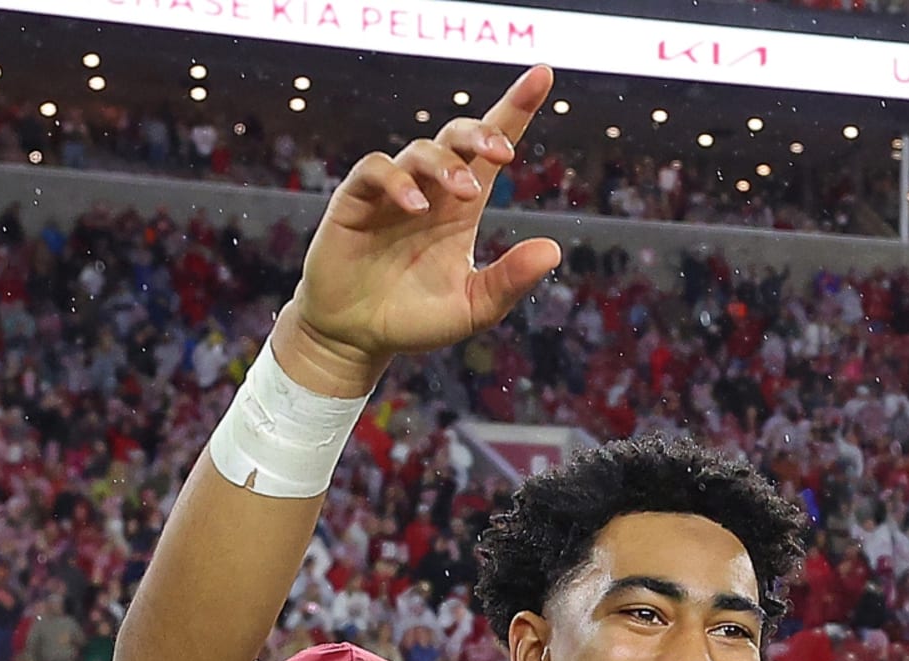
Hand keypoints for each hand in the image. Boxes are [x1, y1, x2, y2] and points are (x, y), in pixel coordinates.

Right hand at [281, 66, 562, 394]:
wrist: (357, 338)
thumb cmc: (417, 319)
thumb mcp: (474, 307)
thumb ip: (510, 280)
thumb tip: (553, 250)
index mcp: (462, 207)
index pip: (490, 149)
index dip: (516, 109)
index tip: (543, 75)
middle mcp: (430, 190)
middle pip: (457, 136)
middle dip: (481, 133)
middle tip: (502, 153)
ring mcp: (392, 192)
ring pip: (420, 150)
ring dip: (445, 164)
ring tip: (463, 192)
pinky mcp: (356, 201)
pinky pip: (375, 170)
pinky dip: (397, 180)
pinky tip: (417, 204)